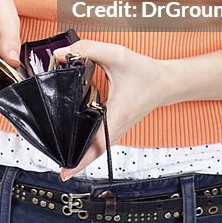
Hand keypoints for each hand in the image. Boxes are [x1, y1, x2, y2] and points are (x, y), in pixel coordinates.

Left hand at [52, 40, 169, 179]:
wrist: (166, 82)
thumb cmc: (145, 72)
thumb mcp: (117, 55)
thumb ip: (88, 49)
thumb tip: (61, 54)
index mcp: (117, 115)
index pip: (95, 144)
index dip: (79, 160)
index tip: (64, 173)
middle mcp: (117, 128)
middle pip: (92, 153)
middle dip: (74, 161)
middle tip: (56, 166)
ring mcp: (117, 130)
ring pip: (96, 149)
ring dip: (81, 154)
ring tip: (61, 158)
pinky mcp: (117, 126)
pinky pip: (100, 142)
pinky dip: (88, 145)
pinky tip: (77, 142)